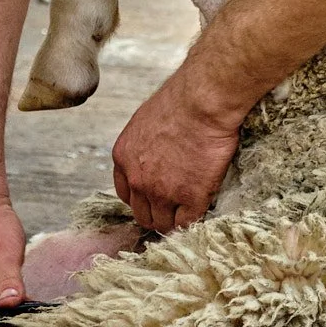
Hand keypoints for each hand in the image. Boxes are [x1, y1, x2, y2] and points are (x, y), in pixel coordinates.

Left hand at [112, 72, 242, 232]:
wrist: (201, 103)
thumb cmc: (180, 102)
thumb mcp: (145, 122)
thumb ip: (143, 145)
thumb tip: (154, 155)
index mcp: (123, 158)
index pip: (126, 194)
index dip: (142, 198)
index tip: (154, 197)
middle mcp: (138, 180)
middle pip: (142, 214)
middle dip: (156, 213)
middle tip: (173, 208)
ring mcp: (162, 192)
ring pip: (163, 224)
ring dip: (174, 220)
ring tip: (188, 211)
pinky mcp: (190, 197)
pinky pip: (187, 223)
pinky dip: (193, 220)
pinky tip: (201, 207)